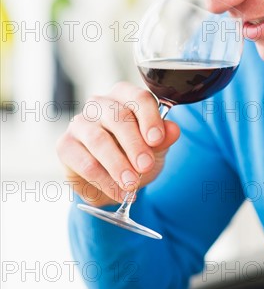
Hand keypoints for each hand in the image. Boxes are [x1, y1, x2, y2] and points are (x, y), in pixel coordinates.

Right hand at [56, 82, 179, 206]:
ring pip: (98, 139)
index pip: (139, 98)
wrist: (111, 181)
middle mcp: (100, 104)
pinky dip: (104, 180)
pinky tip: (118, 192)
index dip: (150, 118)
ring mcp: (79, 122)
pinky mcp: (65, 145)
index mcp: (124, 96)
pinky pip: (84, 162)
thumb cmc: (134, 154)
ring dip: (117, 164)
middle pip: (118, 116)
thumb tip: (173, 130)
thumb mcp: (155, 148)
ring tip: (131, 184)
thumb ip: (163, 139)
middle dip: (134, 144)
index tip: (157, 140)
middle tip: (146, 166)